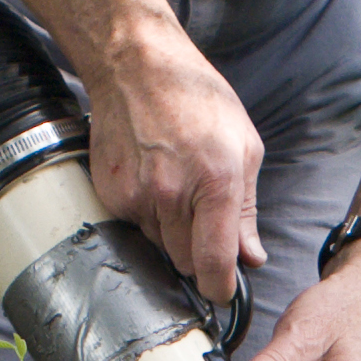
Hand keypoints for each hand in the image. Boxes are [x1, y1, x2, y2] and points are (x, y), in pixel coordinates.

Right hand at [85, 19, 265, 303]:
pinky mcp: (110, 195)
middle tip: (206, 225)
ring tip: (179, 189)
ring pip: (159, 246)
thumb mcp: (245, 146)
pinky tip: (155, 181)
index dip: (220, 288)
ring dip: (172, 234)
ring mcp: (136, 196)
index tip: (223, 292)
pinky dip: (147, 216)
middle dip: (199, 255)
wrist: (138, 68)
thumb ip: (247, 210)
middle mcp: (172, 195)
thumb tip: (251, 256)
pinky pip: (134, 227)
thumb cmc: (197, 99)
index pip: (214, 262)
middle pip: (185, 262)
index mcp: (216, 182)